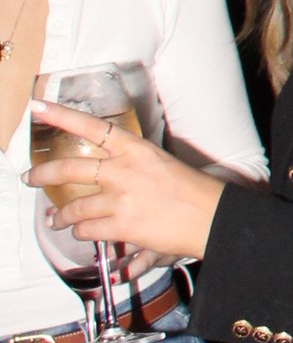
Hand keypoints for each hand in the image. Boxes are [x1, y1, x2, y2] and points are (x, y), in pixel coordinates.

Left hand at [27, 105, 223, 264]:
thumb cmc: (193, 191)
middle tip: (30, 178)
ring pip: (74, 209)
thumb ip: (135, 167)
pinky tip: (83, 234)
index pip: (93, 126)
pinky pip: (88, 231)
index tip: (38, 107)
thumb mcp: (162, 165)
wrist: (212, 217)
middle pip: (70, 168)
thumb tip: (114, 176)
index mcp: (136, 150)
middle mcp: (124, 171)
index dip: (62, 116)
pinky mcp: (121, 226)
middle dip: (43, 175)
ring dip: (61, 217)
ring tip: (56, 219)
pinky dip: (83, 234)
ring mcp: (121, 199)